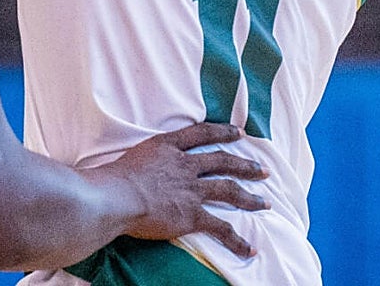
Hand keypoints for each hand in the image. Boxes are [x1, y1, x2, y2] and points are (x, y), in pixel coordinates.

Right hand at [89, 122, 269, 258]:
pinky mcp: (192, 214)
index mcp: (169, 147)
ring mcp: (191, 189)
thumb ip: (147, 158)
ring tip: (266, 202)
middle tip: (263, 170)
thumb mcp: (133, 156)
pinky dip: (236, 239)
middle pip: (222, 161)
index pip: (201, 133)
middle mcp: (185, 165)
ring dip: (250, 197)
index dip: (222, 131)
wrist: (116, 196)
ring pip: (228, 190)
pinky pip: (220, 227)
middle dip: (245, 166)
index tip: (238, 132)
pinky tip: (249, 248)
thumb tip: (144, 165)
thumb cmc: (114, 178)